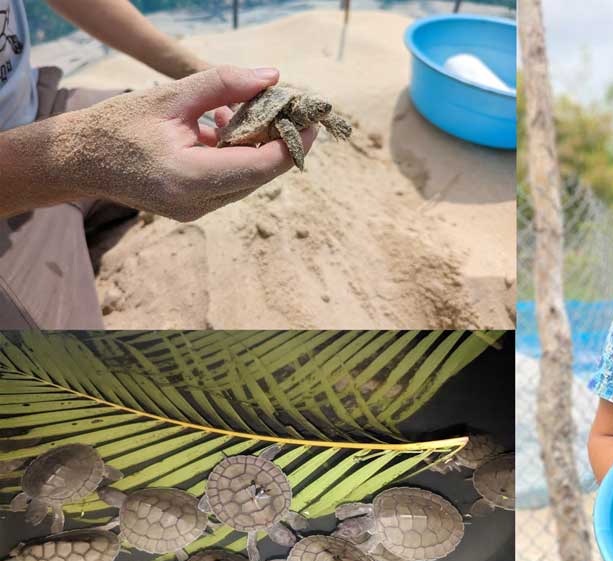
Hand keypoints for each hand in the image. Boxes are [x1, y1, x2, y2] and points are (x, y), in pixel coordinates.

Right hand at [58, 65, 316, 221]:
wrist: (80, 160)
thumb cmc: (120, 125)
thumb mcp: (172, 96)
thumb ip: (224, 85)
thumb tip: (272, 77)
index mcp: (190, 177)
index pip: (261, 166)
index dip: (293, 144)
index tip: (312, 121)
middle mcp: (197, 202)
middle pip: (260, 174)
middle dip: (279, 142)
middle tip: (290, 111)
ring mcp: (196, 210)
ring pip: (248, 179)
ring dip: (257, 146)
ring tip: (248, 111)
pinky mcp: (194, 207)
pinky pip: (230, 181)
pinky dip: (237, 155)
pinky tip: (224, 126)